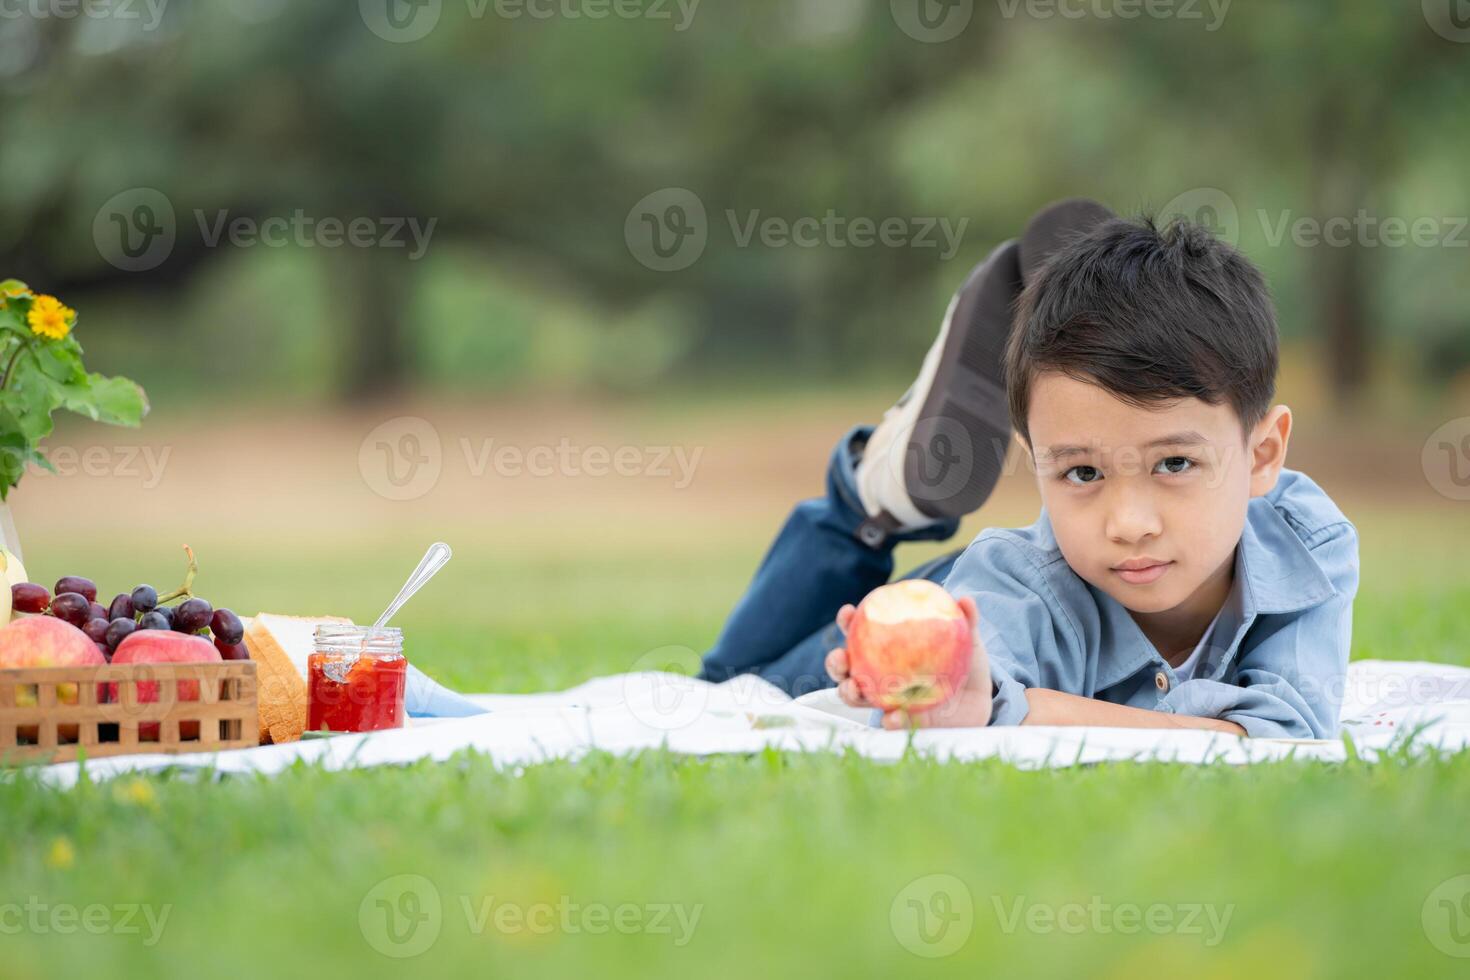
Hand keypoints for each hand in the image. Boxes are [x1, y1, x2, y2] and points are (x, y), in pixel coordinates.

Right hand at [824, 594, 993, 729]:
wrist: (980, 701)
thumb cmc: (964, 662)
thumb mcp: (967, 639)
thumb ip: (965, 620)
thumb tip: (966, 600)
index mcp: (887, 650)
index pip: (859, 633)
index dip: (847, 622)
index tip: (848, 612)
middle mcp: (879, 675)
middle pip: (847, 669)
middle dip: (835, 663)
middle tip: (840, 658)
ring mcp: (887, 701)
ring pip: (857, 698)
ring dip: (848, 693)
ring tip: (854, 688)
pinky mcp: (903, 724)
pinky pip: (892, 724)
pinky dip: (890, 721)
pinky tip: (893, 717)